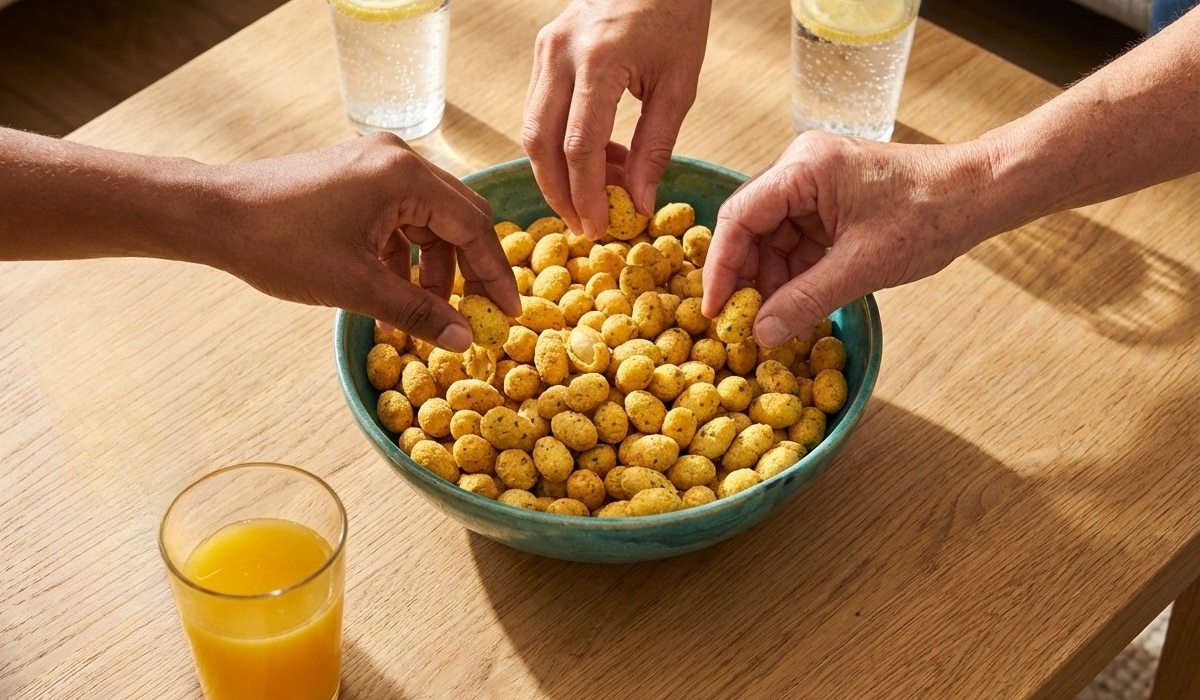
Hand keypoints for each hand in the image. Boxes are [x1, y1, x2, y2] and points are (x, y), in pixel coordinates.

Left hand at [208, 133, 519, 350]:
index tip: (507, 313)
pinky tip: (389, 296)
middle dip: (466, 273)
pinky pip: (399, 218)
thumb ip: (418, 312)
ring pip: (428, 222)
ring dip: (430, 270)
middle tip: (477, 317)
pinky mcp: (356, 176)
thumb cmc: (280, 245)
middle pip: (458, 219)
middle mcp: (397, 159)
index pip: (473, 226)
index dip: (494, 274)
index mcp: (405, 175)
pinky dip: (402, 257)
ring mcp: (375, 164)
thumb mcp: (356, 286)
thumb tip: (464, 340)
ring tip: (419, 316)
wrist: (213, 215)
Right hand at [523, 0, 710, 238]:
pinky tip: (594, 159)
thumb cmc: (676, 13)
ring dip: (557, 172)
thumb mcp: (679, 84)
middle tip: (584, 225)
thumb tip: (639, 201)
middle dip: (559, 193)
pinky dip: (559, 144)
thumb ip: (656, 146)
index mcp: (598, 61)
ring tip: (594, 196)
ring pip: (531, 129)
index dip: (585, 195)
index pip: (579, 147)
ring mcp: (545, 49)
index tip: (598, 227)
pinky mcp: (543, 50)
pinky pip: (538, 110)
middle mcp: (560, 54)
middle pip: (540, 143)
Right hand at [701, 132, 992, 346]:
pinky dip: (794, 273)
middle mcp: (801, 168)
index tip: (715, 309)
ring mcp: (814, 184)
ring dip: (771, 280)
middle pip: (750, 227)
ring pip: (771, 238)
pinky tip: (796, 304)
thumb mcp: (863, 265)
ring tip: (774, 320)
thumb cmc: (930, 214)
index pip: (740, 216)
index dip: (722, 267)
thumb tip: (761, 335)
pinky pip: (795, 240)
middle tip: (742, 323)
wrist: (980, 193)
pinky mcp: (829, 202)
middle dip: (747, 277)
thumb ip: (807, 300)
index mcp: (804, 167)